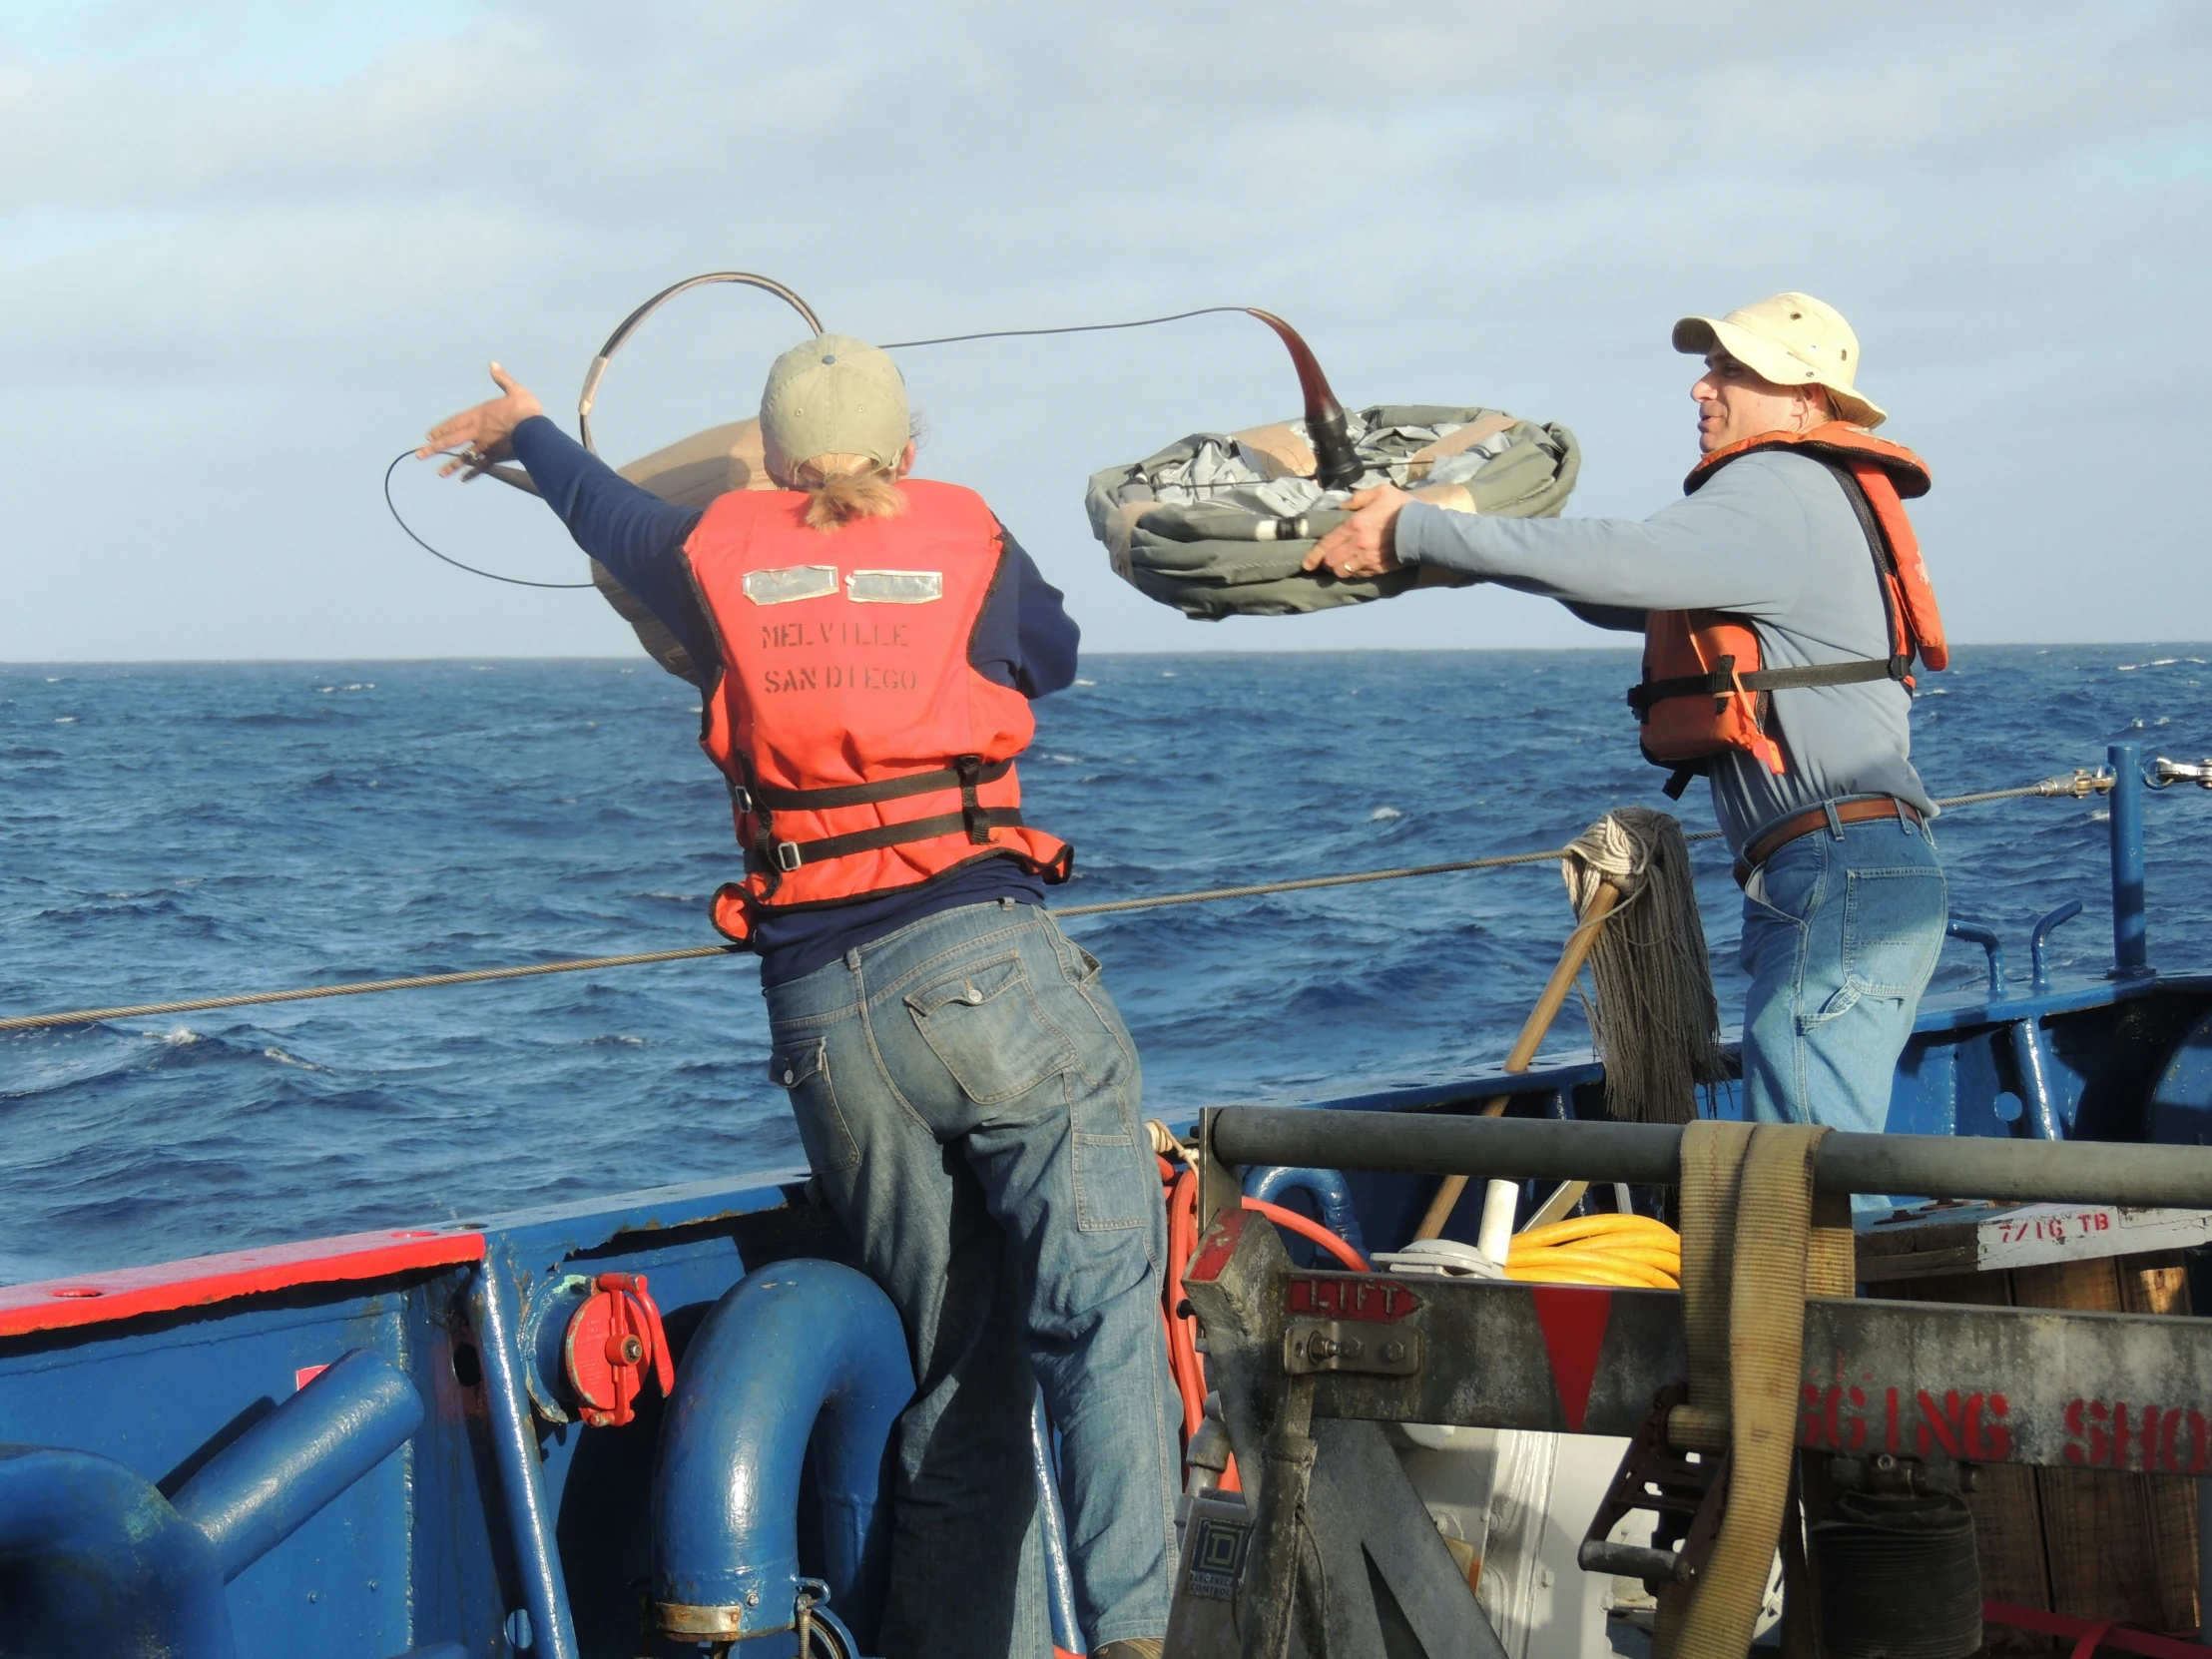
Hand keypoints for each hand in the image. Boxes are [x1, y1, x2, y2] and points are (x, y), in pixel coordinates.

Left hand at [418, 362, 543, 477]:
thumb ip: (502, 379)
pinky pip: (482, 466)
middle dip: (434, 448)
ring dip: (451, 465)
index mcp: (479, 415)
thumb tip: (492, 364)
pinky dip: (473, 472)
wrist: (536, 431)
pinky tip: (464, 479)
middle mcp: (478, 432)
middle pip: (451, 441)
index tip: (428, 436)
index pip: (454, 423)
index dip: (441, 429)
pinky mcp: (496, 457)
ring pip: (464, 457)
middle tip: (420, 455)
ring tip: (440, 474)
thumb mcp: (514, 390)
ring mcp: (486, 446)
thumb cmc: (525, 409)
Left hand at [1304, 484, 1412, 578]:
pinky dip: (1353, 572)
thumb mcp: (1380, 492)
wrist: (1424, 528)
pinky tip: (1355, 566)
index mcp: (1355, 526)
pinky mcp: (1379, 568)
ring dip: (1338, 568)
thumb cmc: (1402, 507)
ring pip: (1343, 571)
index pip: (1327, 544)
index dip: (1314, 556)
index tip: (1306, 564)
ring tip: (1339, 563)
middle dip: (1325, 562)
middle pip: (1331, 562)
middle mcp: (1358, 545)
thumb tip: (1342, 506)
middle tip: (1326, 558)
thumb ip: (1358, 498)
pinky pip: (1359, 575)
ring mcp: (1368, 559)